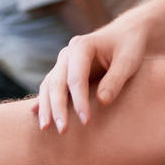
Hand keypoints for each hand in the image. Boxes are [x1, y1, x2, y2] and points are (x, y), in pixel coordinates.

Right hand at [31, 21, 146, 131]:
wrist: (126, 34)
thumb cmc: (129, 47)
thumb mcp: (128, 61)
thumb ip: (116, 79)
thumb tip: (102, 101)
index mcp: (82, 46)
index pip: (76, 78)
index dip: (79, 101)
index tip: (86, 121)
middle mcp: (68, 54)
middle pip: (57, 82)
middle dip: (58, 108)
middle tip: (63, 130)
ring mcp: (63, 63)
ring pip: (48, 86)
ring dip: (46, 107)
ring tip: (46, 128)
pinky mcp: (64, 72)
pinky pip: (49, 87)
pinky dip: (43, 101)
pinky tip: (35, 114)